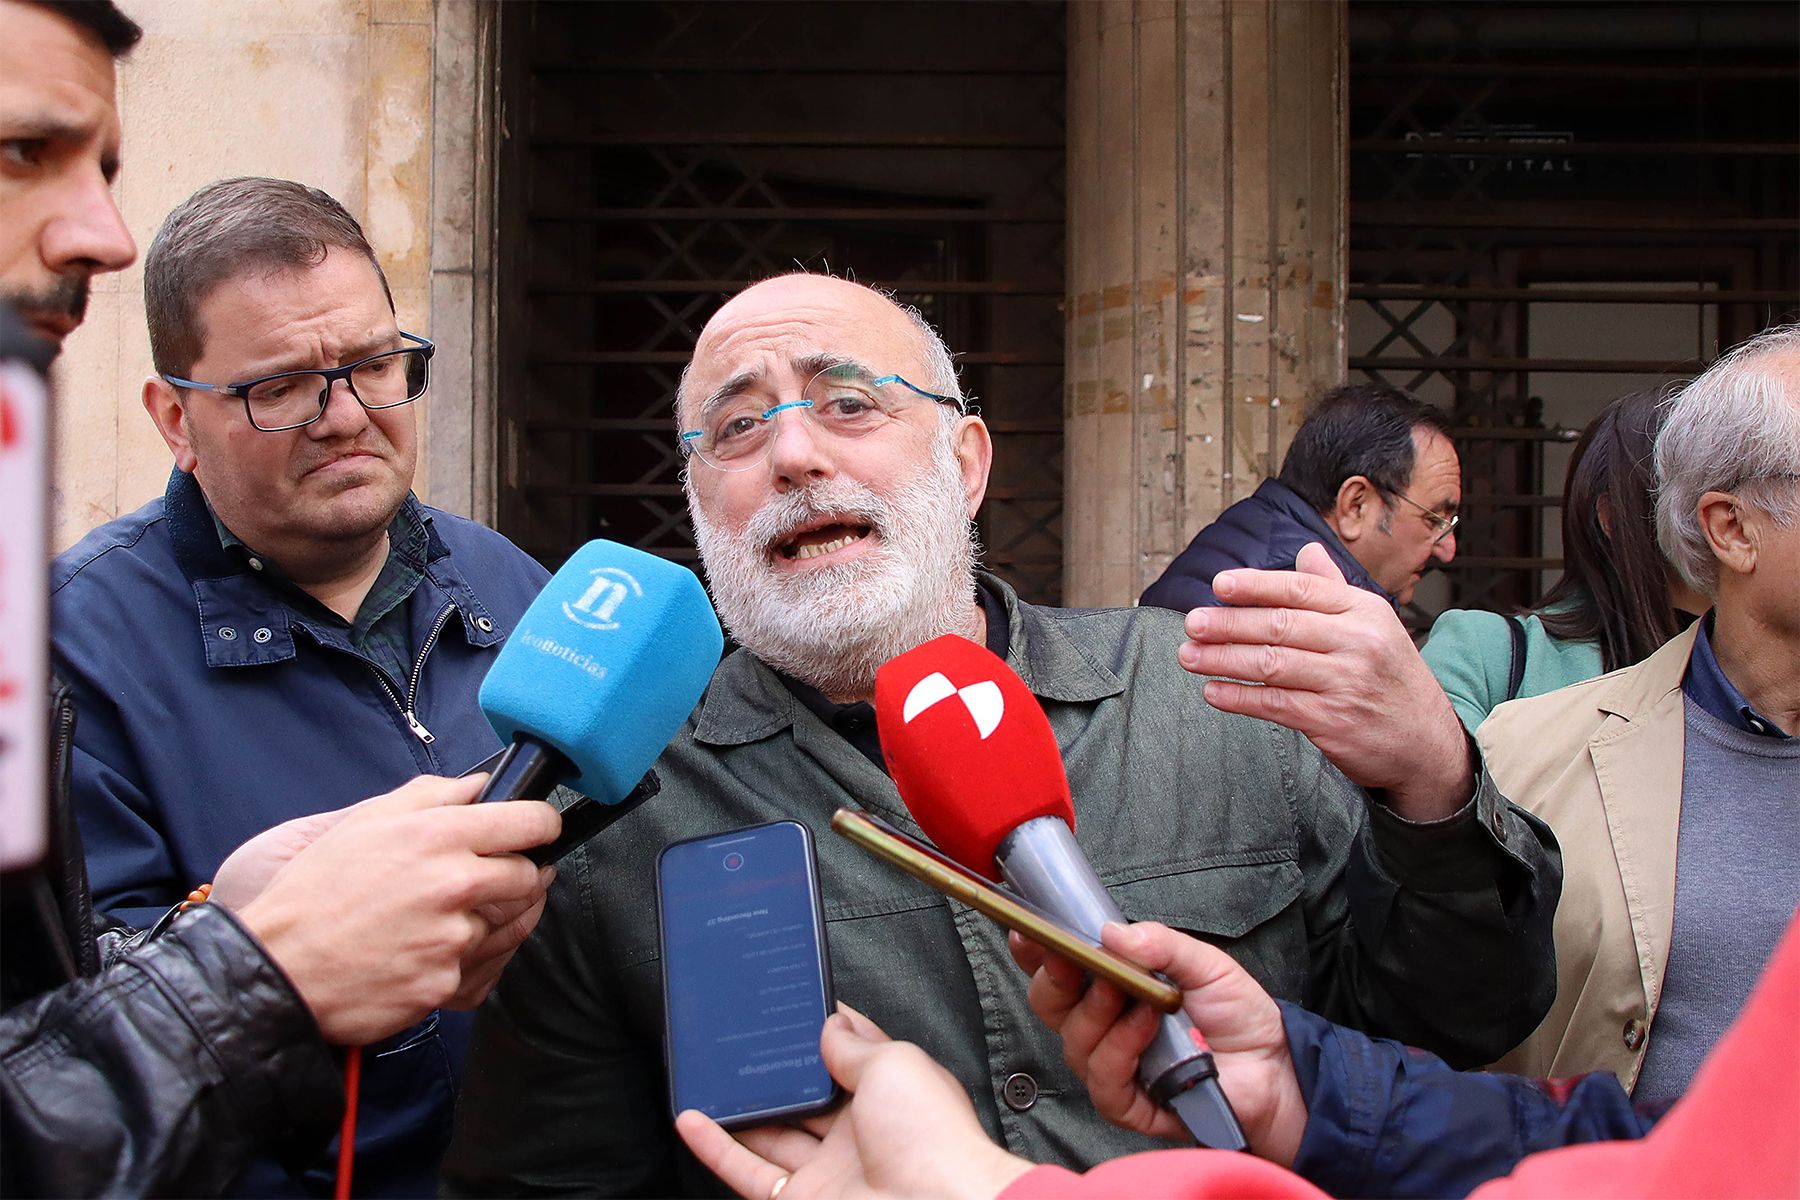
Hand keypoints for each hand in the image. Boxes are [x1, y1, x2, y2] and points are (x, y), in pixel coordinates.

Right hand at [234, 774, 559, 1045]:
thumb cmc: (315, 892)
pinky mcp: (445, 985)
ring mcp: (453, 940)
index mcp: (438, 837)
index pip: (529, 823)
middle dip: (516, 877)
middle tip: (486, 880)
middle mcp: (454, 886)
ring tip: (444, 919)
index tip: (537, 830)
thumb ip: (433, 795)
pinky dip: (464, 962)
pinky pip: (481, 970)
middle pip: (530, 878)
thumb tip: (481, 785)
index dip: (540, 826)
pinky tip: (430, 953)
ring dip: (489, 922)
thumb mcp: (366, 822)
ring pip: (507, 926)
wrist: (279, 969)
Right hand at [676, 1004, 1032, 1199]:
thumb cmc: (933, 1138)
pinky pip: (748, 1173)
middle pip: (804, 1096)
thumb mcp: (895, 1065)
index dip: (819, 1031)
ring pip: (771, 1134)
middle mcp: (858, 1133)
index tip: (787, 1008)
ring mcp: (828, 1170)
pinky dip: (716, 1149)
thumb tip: (833, 1023)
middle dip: (774, 1071)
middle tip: (739, 1043)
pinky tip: (693, 1123)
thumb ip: (855, 1046)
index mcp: (890, 1094)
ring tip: (708, 1077)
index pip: (848, 1055)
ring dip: (739, 1108)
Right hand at [1013, 923, 1306, 1166]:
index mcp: (1109, 988)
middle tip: (1070, 958)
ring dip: (1098, 1014)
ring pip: (1074, 1043)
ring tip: (1131, 995)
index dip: (1035, 951)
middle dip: (1053, 980)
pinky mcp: (1130, 1105)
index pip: (1057, 970)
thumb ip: (1160, 944)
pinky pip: (1104, 1081)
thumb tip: (1110, 931)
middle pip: (1049, 1005)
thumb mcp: (1204, 964)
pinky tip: (1146, 1028)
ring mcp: (1113, 1067)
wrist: (1275, 1066)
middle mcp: (1101, 1028)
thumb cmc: (1236, 1015)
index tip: (1028, 930)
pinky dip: (1120, 1050)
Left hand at [1180, 542, 1471, 819]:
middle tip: (1192, 622)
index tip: (1219, 584)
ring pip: (1271, 665)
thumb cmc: (1391, 678)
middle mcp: (1358, 643)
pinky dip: (1239, 697)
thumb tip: (1306, 549)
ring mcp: (1346, 684)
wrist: (1427, 744)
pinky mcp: (1333, 722)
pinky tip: (1213, 691)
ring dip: (1224, 660)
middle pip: (1280, 626)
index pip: (1302, 590)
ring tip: (1189, 656)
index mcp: (1365, 611)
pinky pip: (1275, 704)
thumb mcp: (1375, 626)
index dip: (1257, 585)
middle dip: (1229, 623)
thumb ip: (1335, 589)